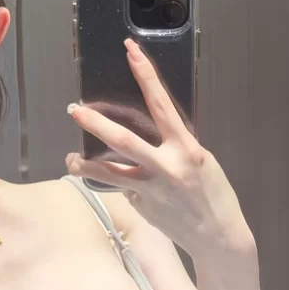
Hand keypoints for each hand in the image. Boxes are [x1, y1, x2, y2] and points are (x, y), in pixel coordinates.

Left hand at [66, 39, 253, 261]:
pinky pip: (125, 189)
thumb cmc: (213, 195)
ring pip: (108, 174)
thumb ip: (174, 147)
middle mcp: (166, 167)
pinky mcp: (141, 207)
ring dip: (84, 166)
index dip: (145, 75)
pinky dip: (122, 185)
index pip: (161, 104)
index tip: (131, 52)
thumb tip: (149, 135)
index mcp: (186, 149)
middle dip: (95, 123)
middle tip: (74, 109)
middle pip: (122, 140)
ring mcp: (150, 190)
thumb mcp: (201, 161)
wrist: (218, 237)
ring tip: (70, 159)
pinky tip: (131, 189)